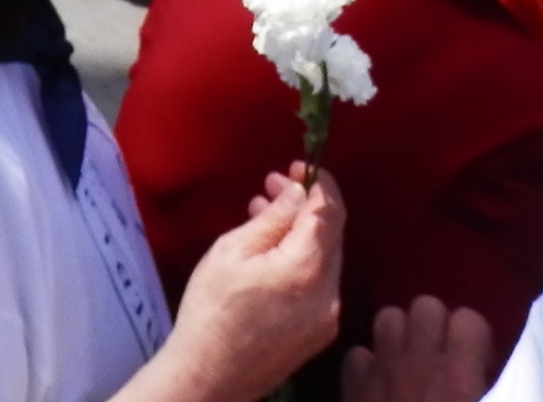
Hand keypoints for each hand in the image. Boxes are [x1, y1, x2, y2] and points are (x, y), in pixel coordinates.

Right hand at [156, 169, 343, 399]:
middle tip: (273, 186)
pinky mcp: (320, 333)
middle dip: (307, 206)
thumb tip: (298, 191)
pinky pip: (320, 284)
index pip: (330, 212)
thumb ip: (273, 219)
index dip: (318, 183)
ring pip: (326, 259)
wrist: (210, 376)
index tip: (296, 166)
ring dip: (302, 233)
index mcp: (308, 269)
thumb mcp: (233, 251)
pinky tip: (273, 254)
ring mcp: (328, 318)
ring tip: (265, 215)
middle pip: (332, 235)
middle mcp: (329, 294)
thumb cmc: (212, 308)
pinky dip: (302, 261)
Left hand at [342, 299, 495, 401]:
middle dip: (435, 324)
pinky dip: (368, 363)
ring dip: (401, 334)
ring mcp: (381, 370)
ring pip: (388, 317)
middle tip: (442, 355)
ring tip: (411, 359)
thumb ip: (480, 383)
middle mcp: (419, 362)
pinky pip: (357, 354)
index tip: (477, 360)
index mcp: (459, 376)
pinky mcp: (353, 386)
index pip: (470, 320)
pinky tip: (378, 380)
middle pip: (426, 306)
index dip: (474, 336)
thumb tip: (482, 373)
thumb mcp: (484, 401)